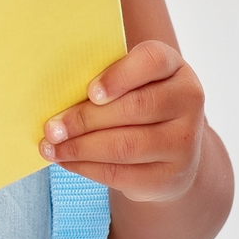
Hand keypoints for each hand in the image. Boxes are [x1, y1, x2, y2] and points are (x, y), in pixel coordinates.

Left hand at [38, 40, 204, 202]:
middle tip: (51, 127)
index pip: (152, 61)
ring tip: (50, 147)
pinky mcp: (171, 177)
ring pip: (126, 145)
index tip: (90, 91)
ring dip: (80, 147)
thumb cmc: (136, 102)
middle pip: (134, 108)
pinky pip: (123, 174)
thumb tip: (56, 88)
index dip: (120, 75)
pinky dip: (87, 168)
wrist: (171, 150)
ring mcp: (184, 143)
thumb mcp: (130, 80)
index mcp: (174, 68)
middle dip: (85, 119)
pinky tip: (66, 161)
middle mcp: (188, 102)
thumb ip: (105, 77)